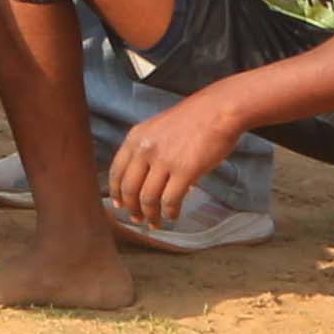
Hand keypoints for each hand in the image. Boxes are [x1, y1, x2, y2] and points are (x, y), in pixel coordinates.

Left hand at [102, 96, 235, 234]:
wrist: (219, 111)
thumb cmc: (194, 118)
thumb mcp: (158, 129)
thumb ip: (149, 151)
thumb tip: (149, 179)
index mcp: (135, 138)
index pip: (116, 171)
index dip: (115, 192)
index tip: (118, 205)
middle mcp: (144, 150)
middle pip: (129, 188)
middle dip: (131, 208)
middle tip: (137, 219)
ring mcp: (163, 161)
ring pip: (148, 198)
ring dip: (150, 215)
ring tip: (155, 223)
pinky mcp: (185, 171)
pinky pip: (170, 200)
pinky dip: (169, 213)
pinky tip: (172, 216)